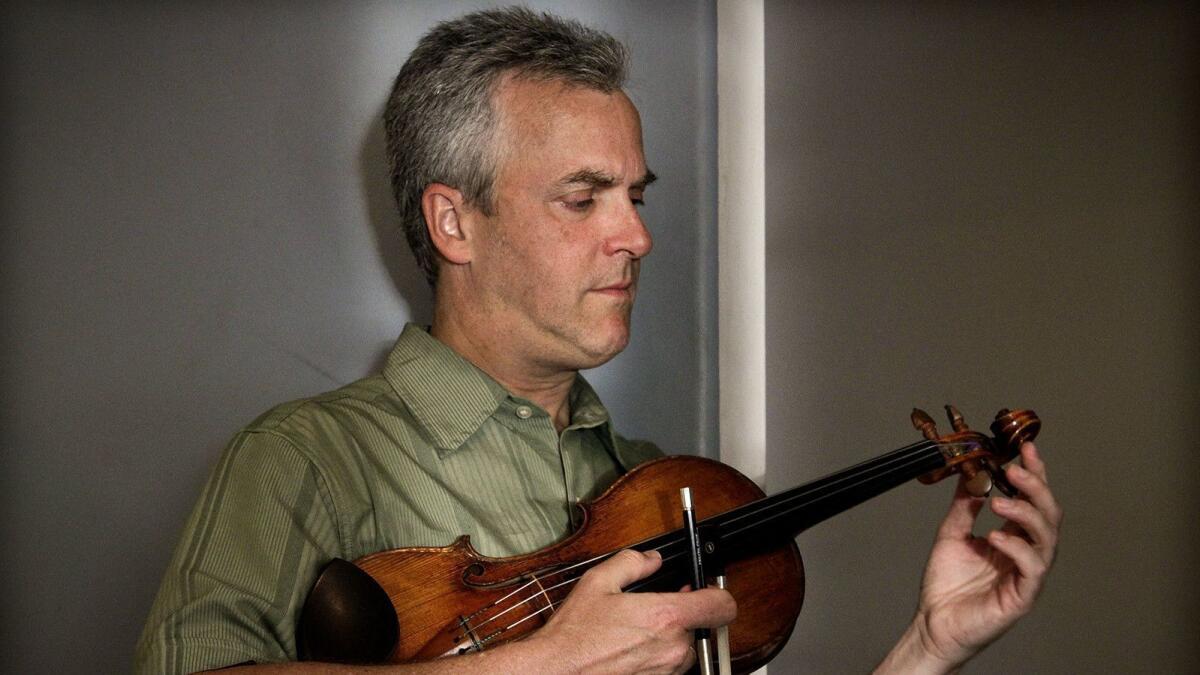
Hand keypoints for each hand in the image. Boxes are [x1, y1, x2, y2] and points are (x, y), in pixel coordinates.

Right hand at [529, 549, 736, 673]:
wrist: (557, 672)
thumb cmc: (574, 635)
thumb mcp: (598, 583)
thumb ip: (631, 563)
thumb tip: (651, 559)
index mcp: (665, 617)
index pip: (721, 605)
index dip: (717, 595)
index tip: (706, 592)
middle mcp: (673, 649)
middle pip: (700, 628)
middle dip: (680, 619)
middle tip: (652, 613)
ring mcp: (666, 673)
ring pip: (684, 652)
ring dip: (668, 642)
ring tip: (634, 636)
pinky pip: (668, 671)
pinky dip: (655, 661)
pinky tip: (629, 653)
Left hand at [878, 442, 1061, 673]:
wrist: (934, 623)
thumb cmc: (946, 586)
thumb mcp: (952, 534)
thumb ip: (964, 506)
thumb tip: (972, 474)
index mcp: (1013, 538)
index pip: (1032, 500)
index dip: (1034, 474)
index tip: (1025, 448)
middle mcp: (1026, 554)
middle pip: (1049, 515)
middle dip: (1036, 488)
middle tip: (1016, 469)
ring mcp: (1027, 575)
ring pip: (1047, 539)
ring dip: (1026, 514)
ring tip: (1000, 502)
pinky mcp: (1022, 597)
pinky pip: (1032, 568)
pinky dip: (1017, 547)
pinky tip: (995, 536)